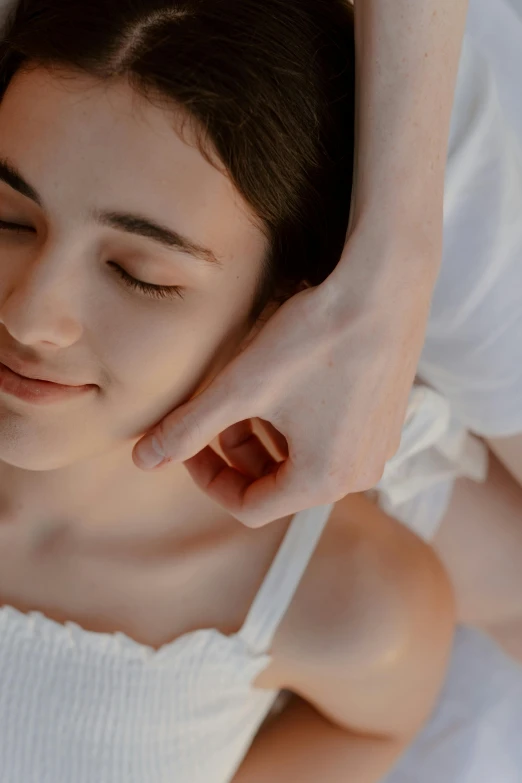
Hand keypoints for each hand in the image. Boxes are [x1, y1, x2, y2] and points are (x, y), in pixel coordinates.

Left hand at [132, 230, 434, 527]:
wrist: (383, 287)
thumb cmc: (314, 339)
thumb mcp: (240, 388)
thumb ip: (187, 429)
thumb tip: (142, 460)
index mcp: (322, 481)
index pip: (249, 508)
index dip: (209, 480)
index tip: (190, 444)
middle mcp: (357, 477)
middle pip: (278, 487)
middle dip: (238, 456)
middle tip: (217, 417)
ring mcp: (378, 449)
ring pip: (304, 463)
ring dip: (267, 439)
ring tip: (250, 396)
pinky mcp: (387, 421)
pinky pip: (332, 440)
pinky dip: (299, 426)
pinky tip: (290, 385)